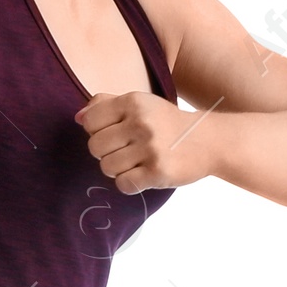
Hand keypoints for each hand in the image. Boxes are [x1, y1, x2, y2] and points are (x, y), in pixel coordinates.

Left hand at [74, 90, 217, 193]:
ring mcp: (150, 148)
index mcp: (134, 102)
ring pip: (107, 167)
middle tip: (125, 151)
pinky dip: (129, 183)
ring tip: (135, 162)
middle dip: (105, 153)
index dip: (97, 131)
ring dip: (118, 169)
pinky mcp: (158, 172)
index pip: (90, 121)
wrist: (208, 141)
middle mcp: (141, 123)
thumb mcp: (141, 104)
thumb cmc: (167, 123)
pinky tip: (143, 174)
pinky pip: (124, 184)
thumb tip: (78, 117)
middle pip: (95, 147)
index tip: (114, 134)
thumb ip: (107, 105)